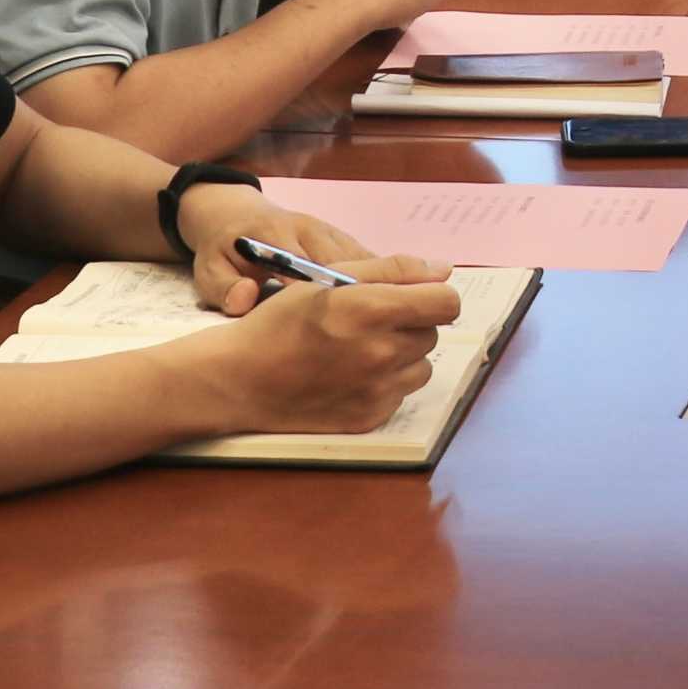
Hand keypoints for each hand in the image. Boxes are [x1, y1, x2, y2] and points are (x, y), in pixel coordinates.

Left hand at [181, 191, 443, 316]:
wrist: (229, 211)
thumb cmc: (220, 248)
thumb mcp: (209, 270)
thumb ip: (224, 286)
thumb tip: (244, 300)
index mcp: (278, 236)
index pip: (311, 269)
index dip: (336, 296)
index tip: (359, 323)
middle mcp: (312, 230)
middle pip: (354, 263)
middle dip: (380, 291)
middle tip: (407, 325)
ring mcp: (329, 231)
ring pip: (368, 260)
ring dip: (393, 285)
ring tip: (421, 316)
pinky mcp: (339, 236)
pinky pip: (368, 260)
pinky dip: (388, 279)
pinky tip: (408, 301)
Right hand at [200, 274, 463, 435]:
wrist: (240, 379)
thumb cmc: (281, 321)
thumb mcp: (331, 280)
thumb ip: (392, 270)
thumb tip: (443, 270)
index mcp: (374, 311)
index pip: (447, 303)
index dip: (433, 296)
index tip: (413, 297)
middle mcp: (383, 354)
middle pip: (431, 333)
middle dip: (409, 324)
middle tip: (369, 323)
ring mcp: (378, 391)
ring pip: (420, 366)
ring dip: (401, 356)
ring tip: (359, 350)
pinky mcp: (369, 419)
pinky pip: (399, 395)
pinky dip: (384, 384)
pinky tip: (348, 376)